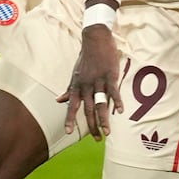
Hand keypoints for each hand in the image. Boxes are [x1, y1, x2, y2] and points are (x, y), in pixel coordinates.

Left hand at [58, 24, 121, 139]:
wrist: (95, 39)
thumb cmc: (85, 58)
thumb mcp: (75, 74)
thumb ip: (69, 89)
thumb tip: (58, 101)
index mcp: (77, 86)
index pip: (72, 106)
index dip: (70, 119)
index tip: (68, 132)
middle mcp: (86, 85)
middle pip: (88, 109)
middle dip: (92, 126)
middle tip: (96, 139)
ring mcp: (98, 81)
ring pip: (101, 103)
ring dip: (104, 119)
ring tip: (107, 132)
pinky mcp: (110, 75)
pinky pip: (113, 91)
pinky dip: (117, 101)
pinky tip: (120, 111)